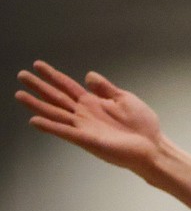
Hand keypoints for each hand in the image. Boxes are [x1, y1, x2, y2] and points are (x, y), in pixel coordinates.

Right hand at [16, 62, 163, 177]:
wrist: (151, 145)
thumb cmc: (140, 124)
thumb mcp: (124, 98)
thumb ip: (105, 88)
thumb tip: (88, 75)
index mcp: (93, 102)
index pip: (67, 86)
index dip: (53, 75)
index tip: (38, 65)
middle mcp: (84, 114)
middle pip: (56, 97)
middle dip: (39, 86)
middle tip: (21, 75)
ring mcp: (83, 127)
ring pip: (55, 113)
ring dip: (37, 104)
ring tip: (19, 95)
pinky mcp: (86, 139)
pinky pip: (65, 131)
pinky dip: (50, 126)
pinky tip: (35, 120)